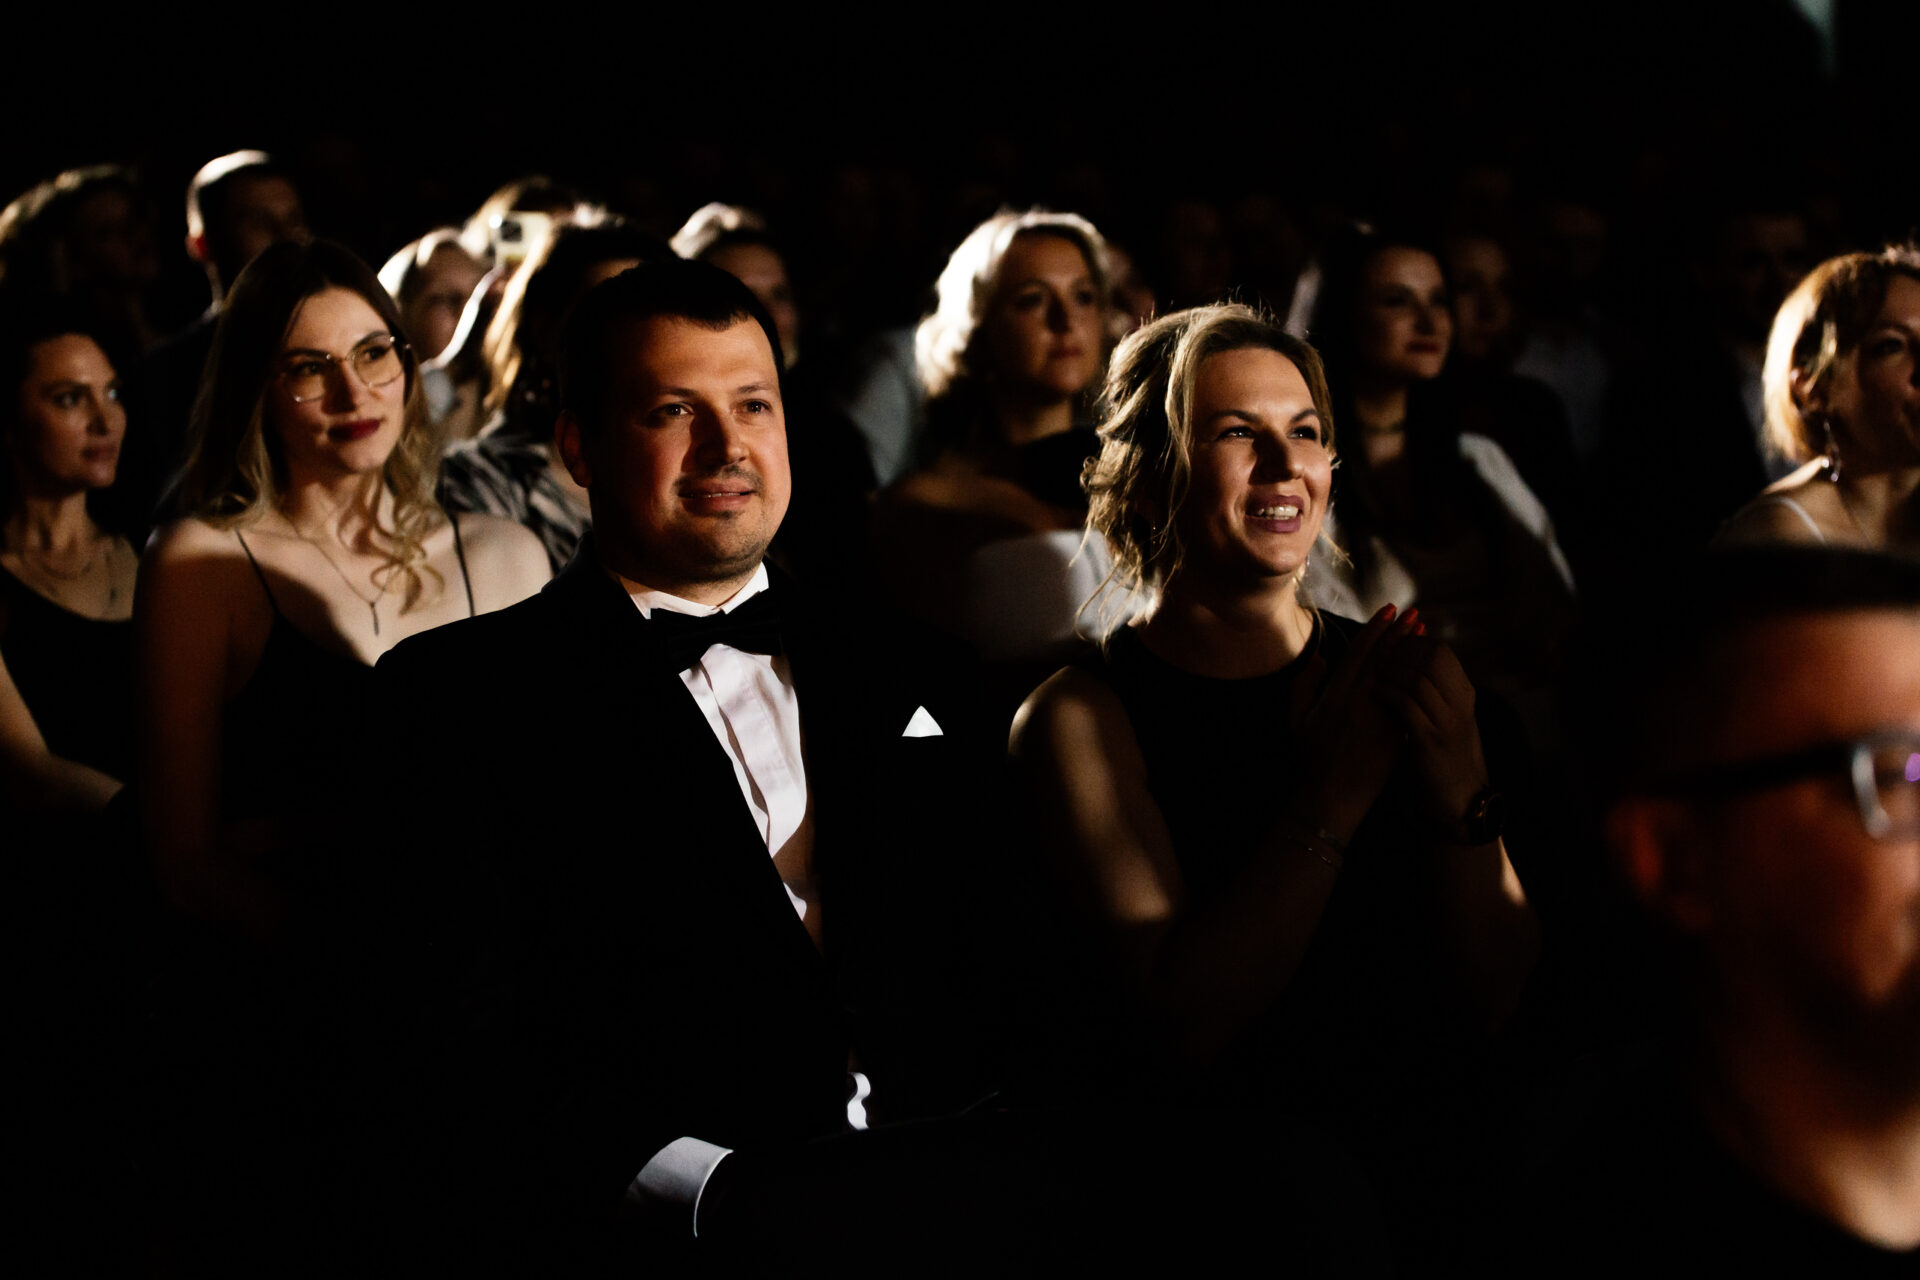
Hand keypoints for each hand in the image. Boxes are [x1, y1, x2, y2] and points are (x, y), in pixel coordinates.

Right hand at [1289, 603, 1419, 842]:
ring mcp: (1376, 719)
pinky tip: (1429, 669)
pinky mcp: (1392, 736)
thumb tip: (1320, 657)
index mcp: (1334, 696)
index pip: (1359, 654)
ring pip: (1398, 677)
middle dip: (1400, 633)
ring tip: (1425, 633)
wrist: (1329, 797)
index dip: (1375, 629)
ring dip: (1413, 652)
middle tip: (1415, 613)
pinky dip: (1419, 681)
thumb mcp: (1297, 719)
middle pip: (1383, 659)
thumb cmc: (1311, 759)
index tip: (1390, 610)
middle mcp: (1356, 703)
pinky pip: (1407, 702)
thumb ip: (1305, 685)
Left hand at [1372, 626, 1489, 825]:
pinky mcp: (1431, 741)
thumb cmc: (1445, 756)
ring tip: (1374, 674)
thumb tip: (1410, 661)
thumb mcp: (1446, 717)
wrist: (1460, 799)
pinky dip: (1388, 694)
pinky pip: (1407, 705)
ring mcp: (1448, 721)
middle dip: (1399, 653)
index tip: (1389, 647)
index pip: (1440, 650)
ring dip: (1391, 671)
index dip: (1411, 643)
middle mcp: (1461, 703)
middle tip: (1378, 658)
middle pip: (1430, 658)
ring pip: (1418, 678)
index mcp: (1464, 693)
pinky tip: (1375, 694)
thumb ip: (1435, 690)